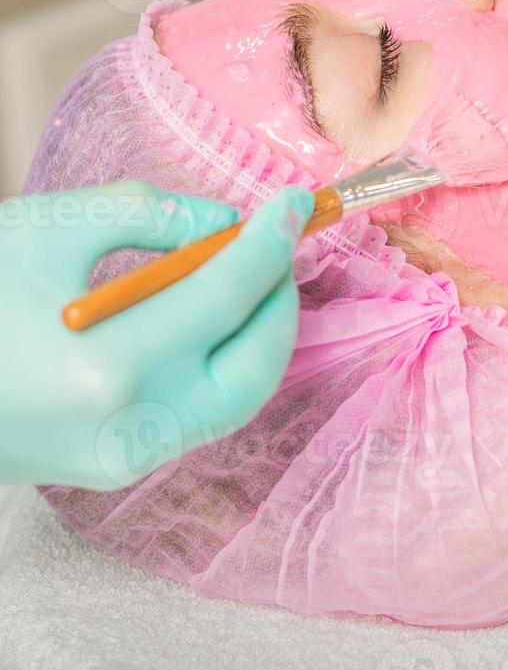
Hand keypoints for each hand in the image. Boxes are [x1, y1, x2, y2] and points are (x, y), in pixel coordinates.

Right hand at [0, 180, 313, 489]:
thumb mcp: (51, 228)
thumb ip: (151, 215)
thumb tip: (222, 223)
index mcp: (111, 360)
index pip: (228, 293)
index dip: (271, 240)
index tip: (294, 204)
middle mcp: (133, 423)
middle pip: (257, 363)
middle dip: (281, 298)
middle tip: (276, 245)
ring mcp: (129, 455)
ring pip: (240, 399)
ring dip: (261, 335)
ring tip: (251, 278)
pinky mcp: (121, 465)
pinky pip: (204, 414)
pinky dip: (226, 364)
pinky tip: (214, 321)